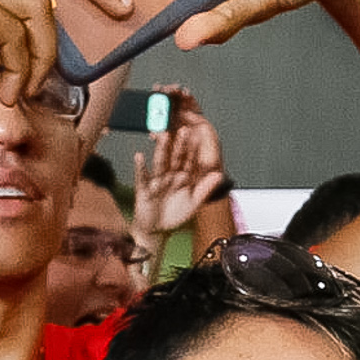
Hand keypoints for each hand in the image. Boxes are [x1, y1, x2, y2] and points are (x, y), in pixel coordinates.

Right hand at [132, 95, 227, 232]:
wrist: (156, 230)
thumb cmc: (175, 215)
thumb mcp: (193, 203)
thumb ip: (205, 189)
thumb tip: (219, 175)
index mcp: (183, 177)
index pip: (190, 161)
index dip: (195, 150)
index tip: (200, 137)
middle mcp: (170, 175)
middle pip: (175, 157)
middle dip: (180, 144)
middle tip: (185, 129)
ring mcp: (156, 180)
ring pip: (160, 163)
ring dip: (161, 150)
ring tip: (164, 135)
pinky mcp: (143, 188)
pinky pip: (142, 176)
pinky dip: (140, 167)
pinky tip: (139, 156)